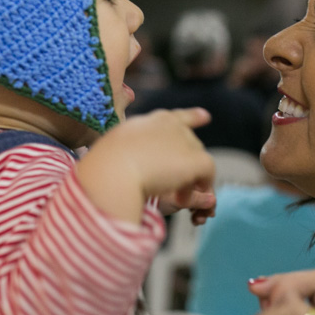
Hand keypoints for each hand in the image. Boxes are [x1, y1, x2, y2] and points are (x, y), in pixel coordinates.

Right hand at [77, 108, 215, 223]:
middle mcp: (173, 126)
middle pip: (190, 145)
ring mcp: (187, 141)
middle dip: (185, 165)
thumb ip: (134, 150)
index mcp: (153, 121)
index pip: (178, 117)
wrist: (114, 171)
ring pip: (198, 162)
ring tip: (170, 196)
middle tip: (169, 188)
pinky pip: (207, 175)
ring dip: (188, 180)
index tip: (205, 117)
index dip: (192, 118)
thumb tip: (141, 161)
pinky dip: (198, 189)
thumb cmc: (107, 165)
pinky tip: (183, 198)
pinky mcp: (197, 159)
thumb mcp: (118, 149)